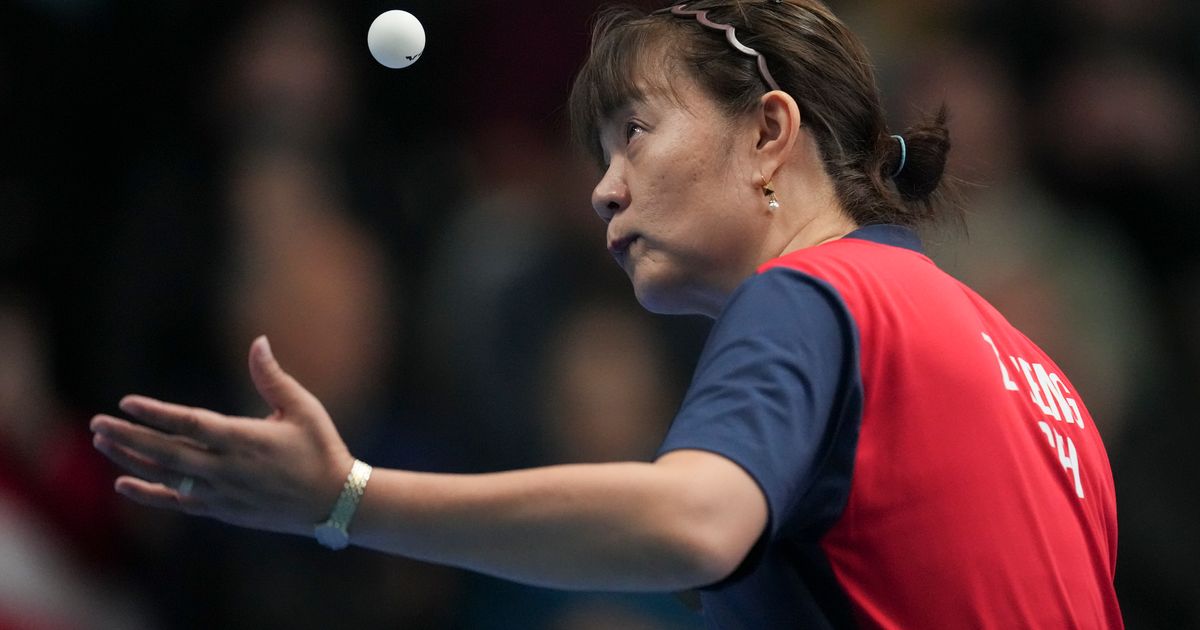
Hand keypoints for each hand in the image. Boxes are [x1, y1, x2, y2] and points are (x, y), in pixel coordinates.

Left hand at [90, 336, 354, 536]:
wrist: (334, 501)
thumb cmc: (321, 448)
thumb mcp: (302, 408)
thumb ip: (273, 377)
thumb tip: (258, 341)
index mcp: (246, 440)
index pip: (191, 424)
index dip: (156, 414)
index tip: (127, 403)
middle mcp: (228, 468)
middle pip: (167, 452)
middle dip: (128, 437)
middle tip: (97, 424)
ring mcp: (222, 492)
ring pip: (166, 476)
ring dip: (131, 460)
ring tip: (102, 444)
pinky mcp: (222, 510)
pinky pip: (177, 502)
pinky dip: (148, 494)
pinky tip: (123, 483)